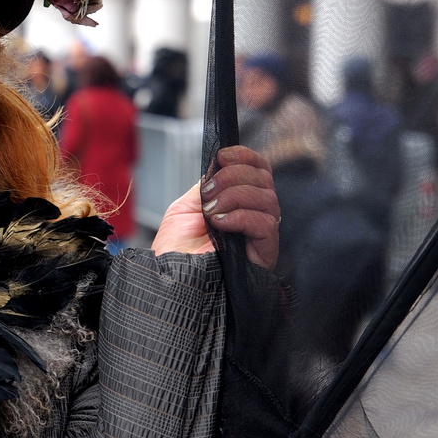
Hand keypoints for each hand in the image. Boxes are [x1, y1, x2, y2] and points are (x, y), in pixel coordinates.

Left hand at [150, 145, 279, 270]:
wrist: (169, 280)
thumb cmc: (176, 250)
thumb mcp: (187, 207)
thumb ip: (207, 185)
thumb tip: (220, 165)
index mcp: (239, 204)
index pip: (259, 171)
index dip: (245, 157)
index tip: (222, 156)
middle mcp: (255, 217)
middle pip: (264, 180)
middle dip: (234, 175)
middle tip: (210, 190)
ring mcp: (261, 236)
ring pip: (268, 199)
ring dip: (235, 195)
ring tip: (211, 210)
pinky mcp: (264, 253)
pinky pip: (266, 223)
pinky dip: (241, 216)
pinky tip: (220, 222)